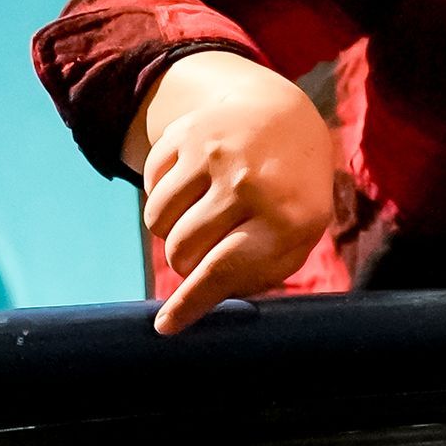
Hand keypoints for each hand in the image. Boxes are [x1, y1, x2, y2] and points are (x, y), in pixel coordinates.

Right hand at [128, 51, 336, 335]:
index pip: (221, 270)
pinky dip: (163, 196)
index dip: (189, 303)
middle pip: (182, 249)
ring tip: (199, 218)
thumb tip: (196, 306)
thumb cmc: (291, 196)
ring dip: (170, 231)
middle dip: (184, 263)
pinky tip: (193, 187)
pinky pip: (149, 185)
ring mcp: (215, 153)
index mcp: (286, 219)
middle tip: (204, 252)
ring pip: (157, 220)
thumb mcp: (296, 239)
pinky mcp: (188, 133)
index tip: (166, 326)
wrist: (285, 119)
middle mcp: (249, 183)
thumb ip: (255, 276)